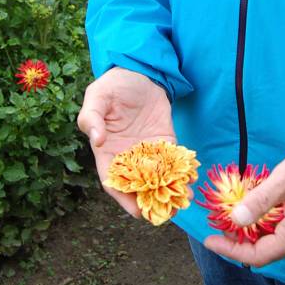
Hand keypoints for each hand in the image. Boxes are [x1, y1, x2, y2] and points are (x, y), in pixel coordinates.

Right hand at [77, 66, 175, 218]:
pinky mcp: (166, 141)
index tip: (138, 213)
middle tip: (168, 212)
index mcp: (107, 152)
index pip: (113, 182)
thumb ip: (92, 118)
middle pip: (138, 186)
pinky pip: (173, 161)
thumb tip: (97, 140)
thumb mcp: (96, 97)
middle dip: (151, 201)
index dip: (124, 198)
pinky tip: (192, 179)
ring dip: (170, 190)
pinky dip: (182, 172)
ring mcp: (148, 150)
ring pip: (158, 178)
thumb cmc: (113, 86)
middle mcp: (128, 156)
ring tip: (184, 199)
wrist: (138, 71)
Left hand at [204, 138, 284, 266]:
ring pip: (270, 240)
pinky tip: (246, 212)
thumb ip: (261, 200)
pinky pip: (276, 228)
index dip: (232, 251)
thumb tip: (235, 219)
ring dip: (247, 234)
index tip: (210, 240)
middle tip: (214, 231)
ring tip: (225, 223)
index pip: (259, 255)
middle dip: (237, 244)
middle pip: (264, 251)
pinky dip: (258, 224)